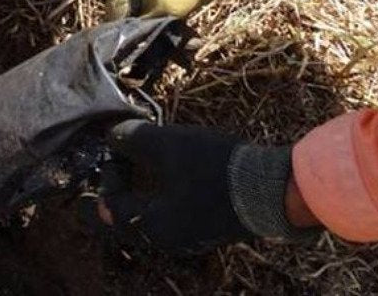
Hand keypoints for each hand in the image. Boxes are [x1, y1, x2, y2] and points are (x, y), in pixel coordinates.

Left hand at [97, 120, 302, 252]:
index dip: (103, 179)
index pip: (108, 210)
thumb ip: (133, 140)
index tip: (109, 153)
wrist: (274, 190)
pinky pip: (170, 214)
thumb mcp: (169, 145)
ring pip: (148, 217)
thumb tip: (110, 136)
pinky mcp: (206, 226)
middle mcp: (167, 240)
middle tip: (113, 162)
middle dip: (116, 190)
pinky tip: (167, 172)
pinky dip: (159, 195)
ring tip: (137, 162)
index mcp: (153, 227)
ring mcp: (189, 236)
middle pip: (126, 219)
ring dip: (138, 191)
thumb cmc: (216, 168)